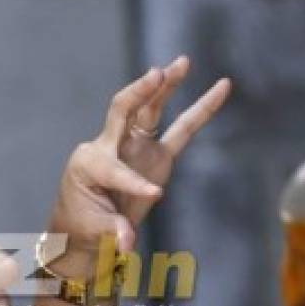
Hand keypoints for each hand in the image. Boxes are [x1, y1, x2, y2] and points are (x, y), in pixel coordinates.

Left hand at [47, 62, 230, 266]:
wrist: (85, 229)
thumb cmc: (83, 227)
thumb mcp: (94, 232)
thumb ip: (114, 233)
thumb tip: (128, 243)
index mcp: (88, 164)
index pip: (113, 167)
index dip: (132, 180)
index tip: (153, 194)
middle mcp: (109, 146)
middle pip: (123, 110)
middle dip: (139, 93)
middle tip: (156, 74)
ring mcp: (134, 147)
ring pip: (150, 110)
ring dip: (165, 87)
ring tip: (183, 62)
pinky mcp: (156, 155)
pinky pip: (182, 130)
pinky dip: (201, 110)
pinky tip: (221, 87)